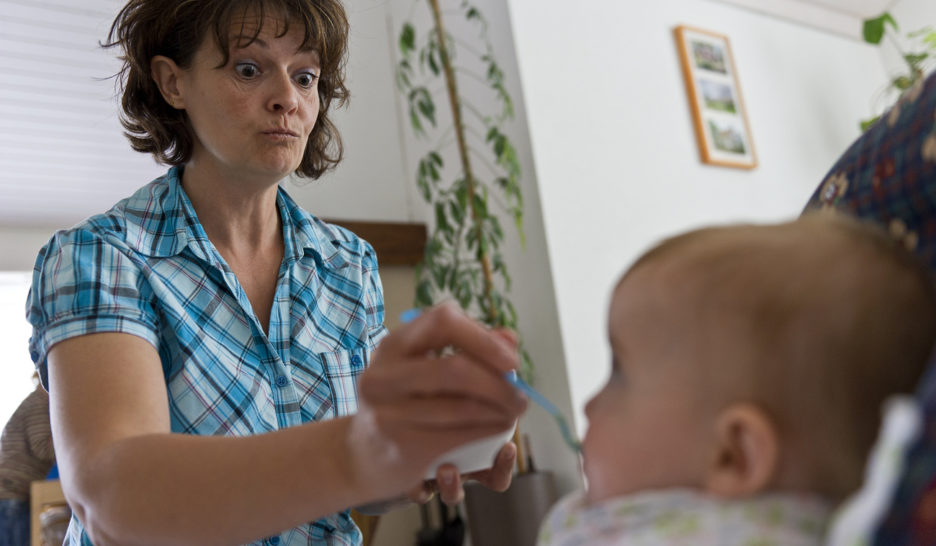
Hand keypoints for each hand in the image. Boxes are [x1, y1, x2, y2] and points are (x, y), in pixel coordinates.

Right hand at [346, 304, 526, 501]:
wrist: (359, 456)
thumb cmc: (403, 402)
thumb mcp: (422, 366)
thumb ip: (466, 348)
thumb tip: (509, 339)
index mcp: (393, 345)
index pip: (443, 321)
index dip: (483, 337)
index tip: (511, 360)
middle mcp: (384, 376)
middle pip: (457, 368)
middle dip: (499, 384)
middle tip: (520, 397)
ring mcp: (389, 413)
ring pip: (463, 407)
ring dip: (500, 411)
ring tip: (512, 412)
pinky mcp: (402, 447)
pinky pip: (459, 436)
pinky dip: (488, 432)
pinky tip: (498, 430)